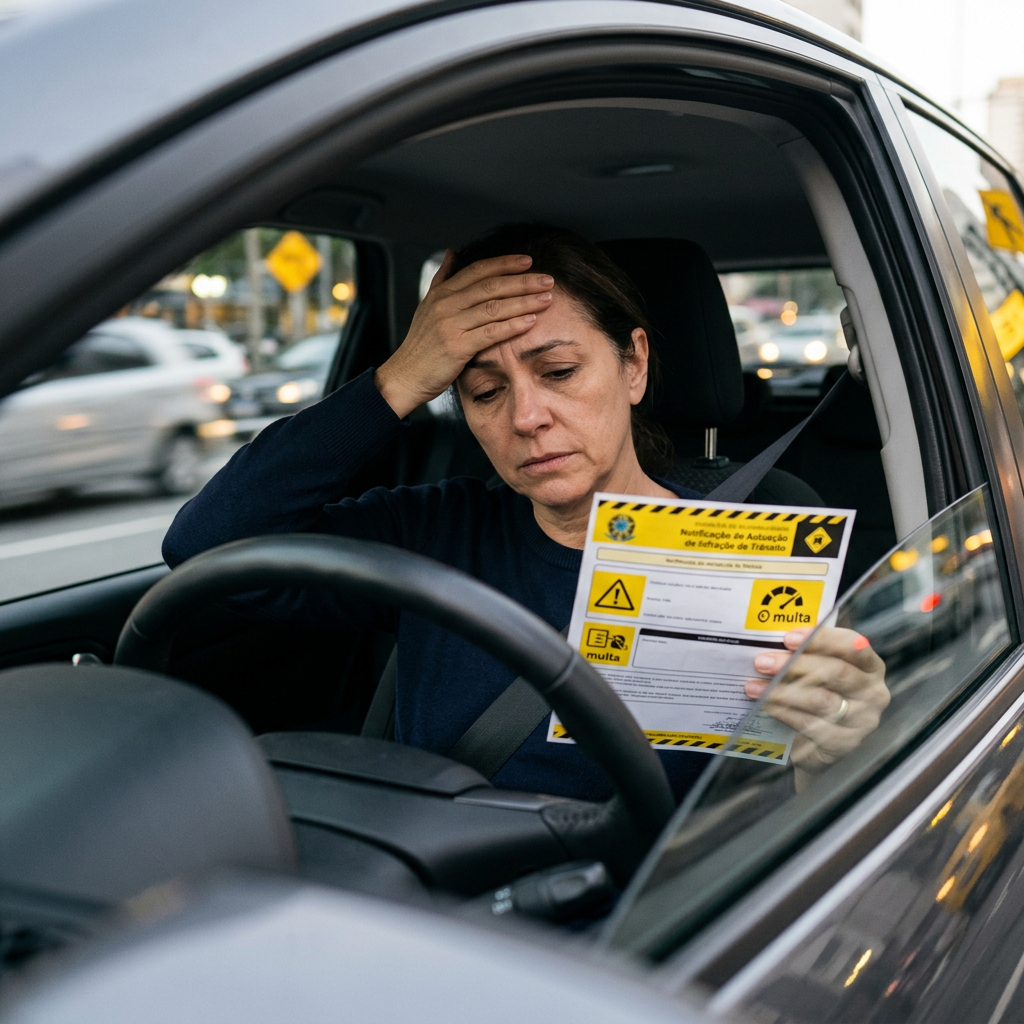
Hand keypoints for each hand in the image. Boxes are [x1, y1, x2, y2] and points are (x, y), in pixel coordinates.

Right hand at [374, 251, 553, 417]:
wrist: (405, 376)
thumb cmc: (421, 345)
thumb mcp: (427, 306)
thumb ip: (442, 278)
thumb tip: (452, 253)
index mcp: (442, 293)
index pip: (478, 270)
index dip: (504, 264)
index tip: (528, 261)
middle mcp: (446, 305)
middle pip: (490, 286)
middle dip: (522, 281)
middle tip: (547, 280)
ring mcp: (451, 325)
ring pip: (494, 307)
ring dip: (523, 301)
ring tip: (546, 298)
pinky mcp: (457, 347)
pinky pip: (491, 333)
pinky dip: (513, 325)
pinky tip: (531, 321)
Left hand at [745, 626, 888, 784]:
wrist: (817, 743)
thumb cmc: (817, 693)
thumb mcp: (818, 669)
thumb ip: (807, 652)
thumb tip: (772, 634)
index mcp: (870, 666)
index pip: (852, 645)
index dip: (821, 639)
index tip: (788, 638)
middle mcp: (873, 692)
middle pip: (836, 671)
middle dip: (795, 664)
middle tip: (762, 662)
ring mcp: (863, 720)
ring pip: (821, 699)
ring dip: (782, 690)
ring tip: (754, 685)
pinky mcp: (845, 743)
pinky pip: (809, 724)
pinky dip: (783, 712)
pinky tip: (764, 705)